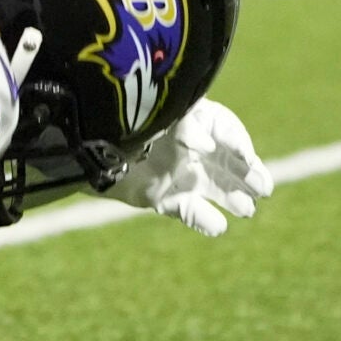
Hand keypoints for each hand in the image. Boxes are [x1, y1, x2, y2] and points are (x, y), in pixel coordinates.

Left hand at [105, 98, 272, 235]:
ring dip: (232, 198)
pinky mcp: (163, 197)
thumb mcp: (156, 114)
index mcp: (189, 118)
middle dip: (247, 175)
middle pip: (228, 162)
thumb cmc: (120, 120)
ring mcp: (177, 173)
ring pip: (214, 187)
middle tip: (263, 188)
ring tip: (247, 210)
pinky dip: (202, 219)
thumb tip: (205, 146)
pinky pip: (188, 210)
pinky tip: (217, 226)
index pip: (223, 128)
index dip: (237, 142)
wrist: (77, 145)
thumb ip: (182, 125)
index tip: (246, 156)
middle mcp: (188, 147)